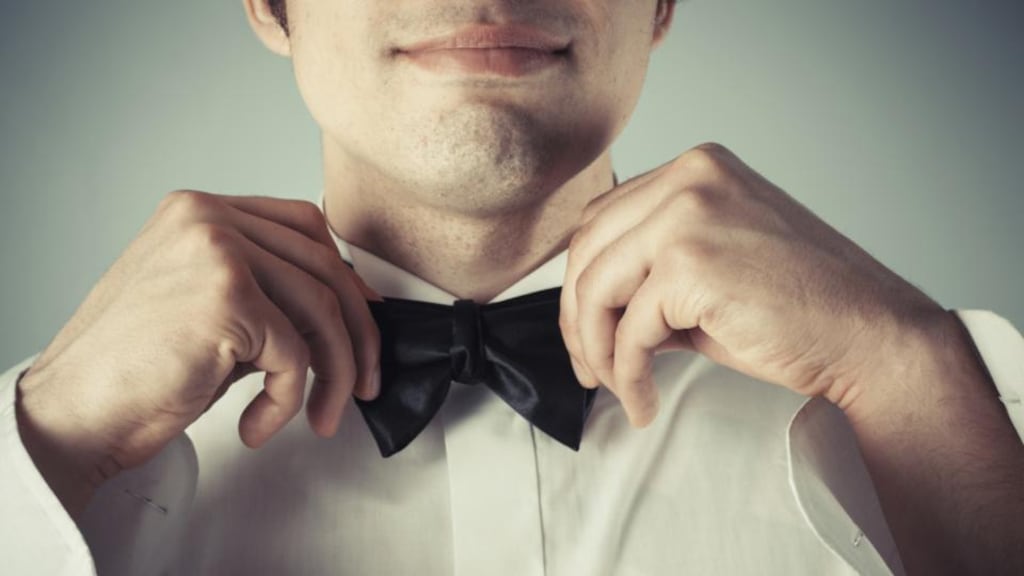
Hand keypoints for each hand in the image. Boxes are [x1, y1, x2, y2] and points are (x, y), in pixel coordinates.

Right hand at [16, 191, 379, 513]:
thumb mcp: (207, 309)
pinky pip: (294, 353)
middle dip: (357, 333)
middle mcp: (208, 219)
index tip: (364, 320)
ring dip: (334, 373)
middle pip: (323, 265)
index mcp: (200, 211)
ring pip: (320, 309)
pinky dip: (289, 400)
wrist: (72, 413)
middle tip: (364, 381)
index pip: (303, 226)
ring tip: (323, 415)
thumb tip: (346, 309)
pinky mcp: (226, 297)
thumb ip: (266, 291)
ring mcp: (216, 250)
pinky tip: (258, 425)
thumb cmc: (135, 371)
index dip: (344, 278)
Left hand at [559, 143, 946, 426]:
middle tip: (589, 369)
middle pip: (588, 248)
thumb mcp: (714, 269)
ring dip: (595, 349)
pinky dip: (626, 374)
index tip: (586, 329)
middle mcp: (690, 178)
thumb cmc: (801, 310)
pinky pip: (629, 330)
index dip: (582, 280)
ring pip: (596, 287)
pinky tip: (643, 400)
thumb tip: (592, 309)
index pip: (604, 219)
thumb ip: (653, 271)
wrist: (871, 335)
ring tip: (615, 388)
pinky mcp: (691, 264)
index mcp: (697, 169)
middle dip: (577, 317)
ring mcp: (689, 214)